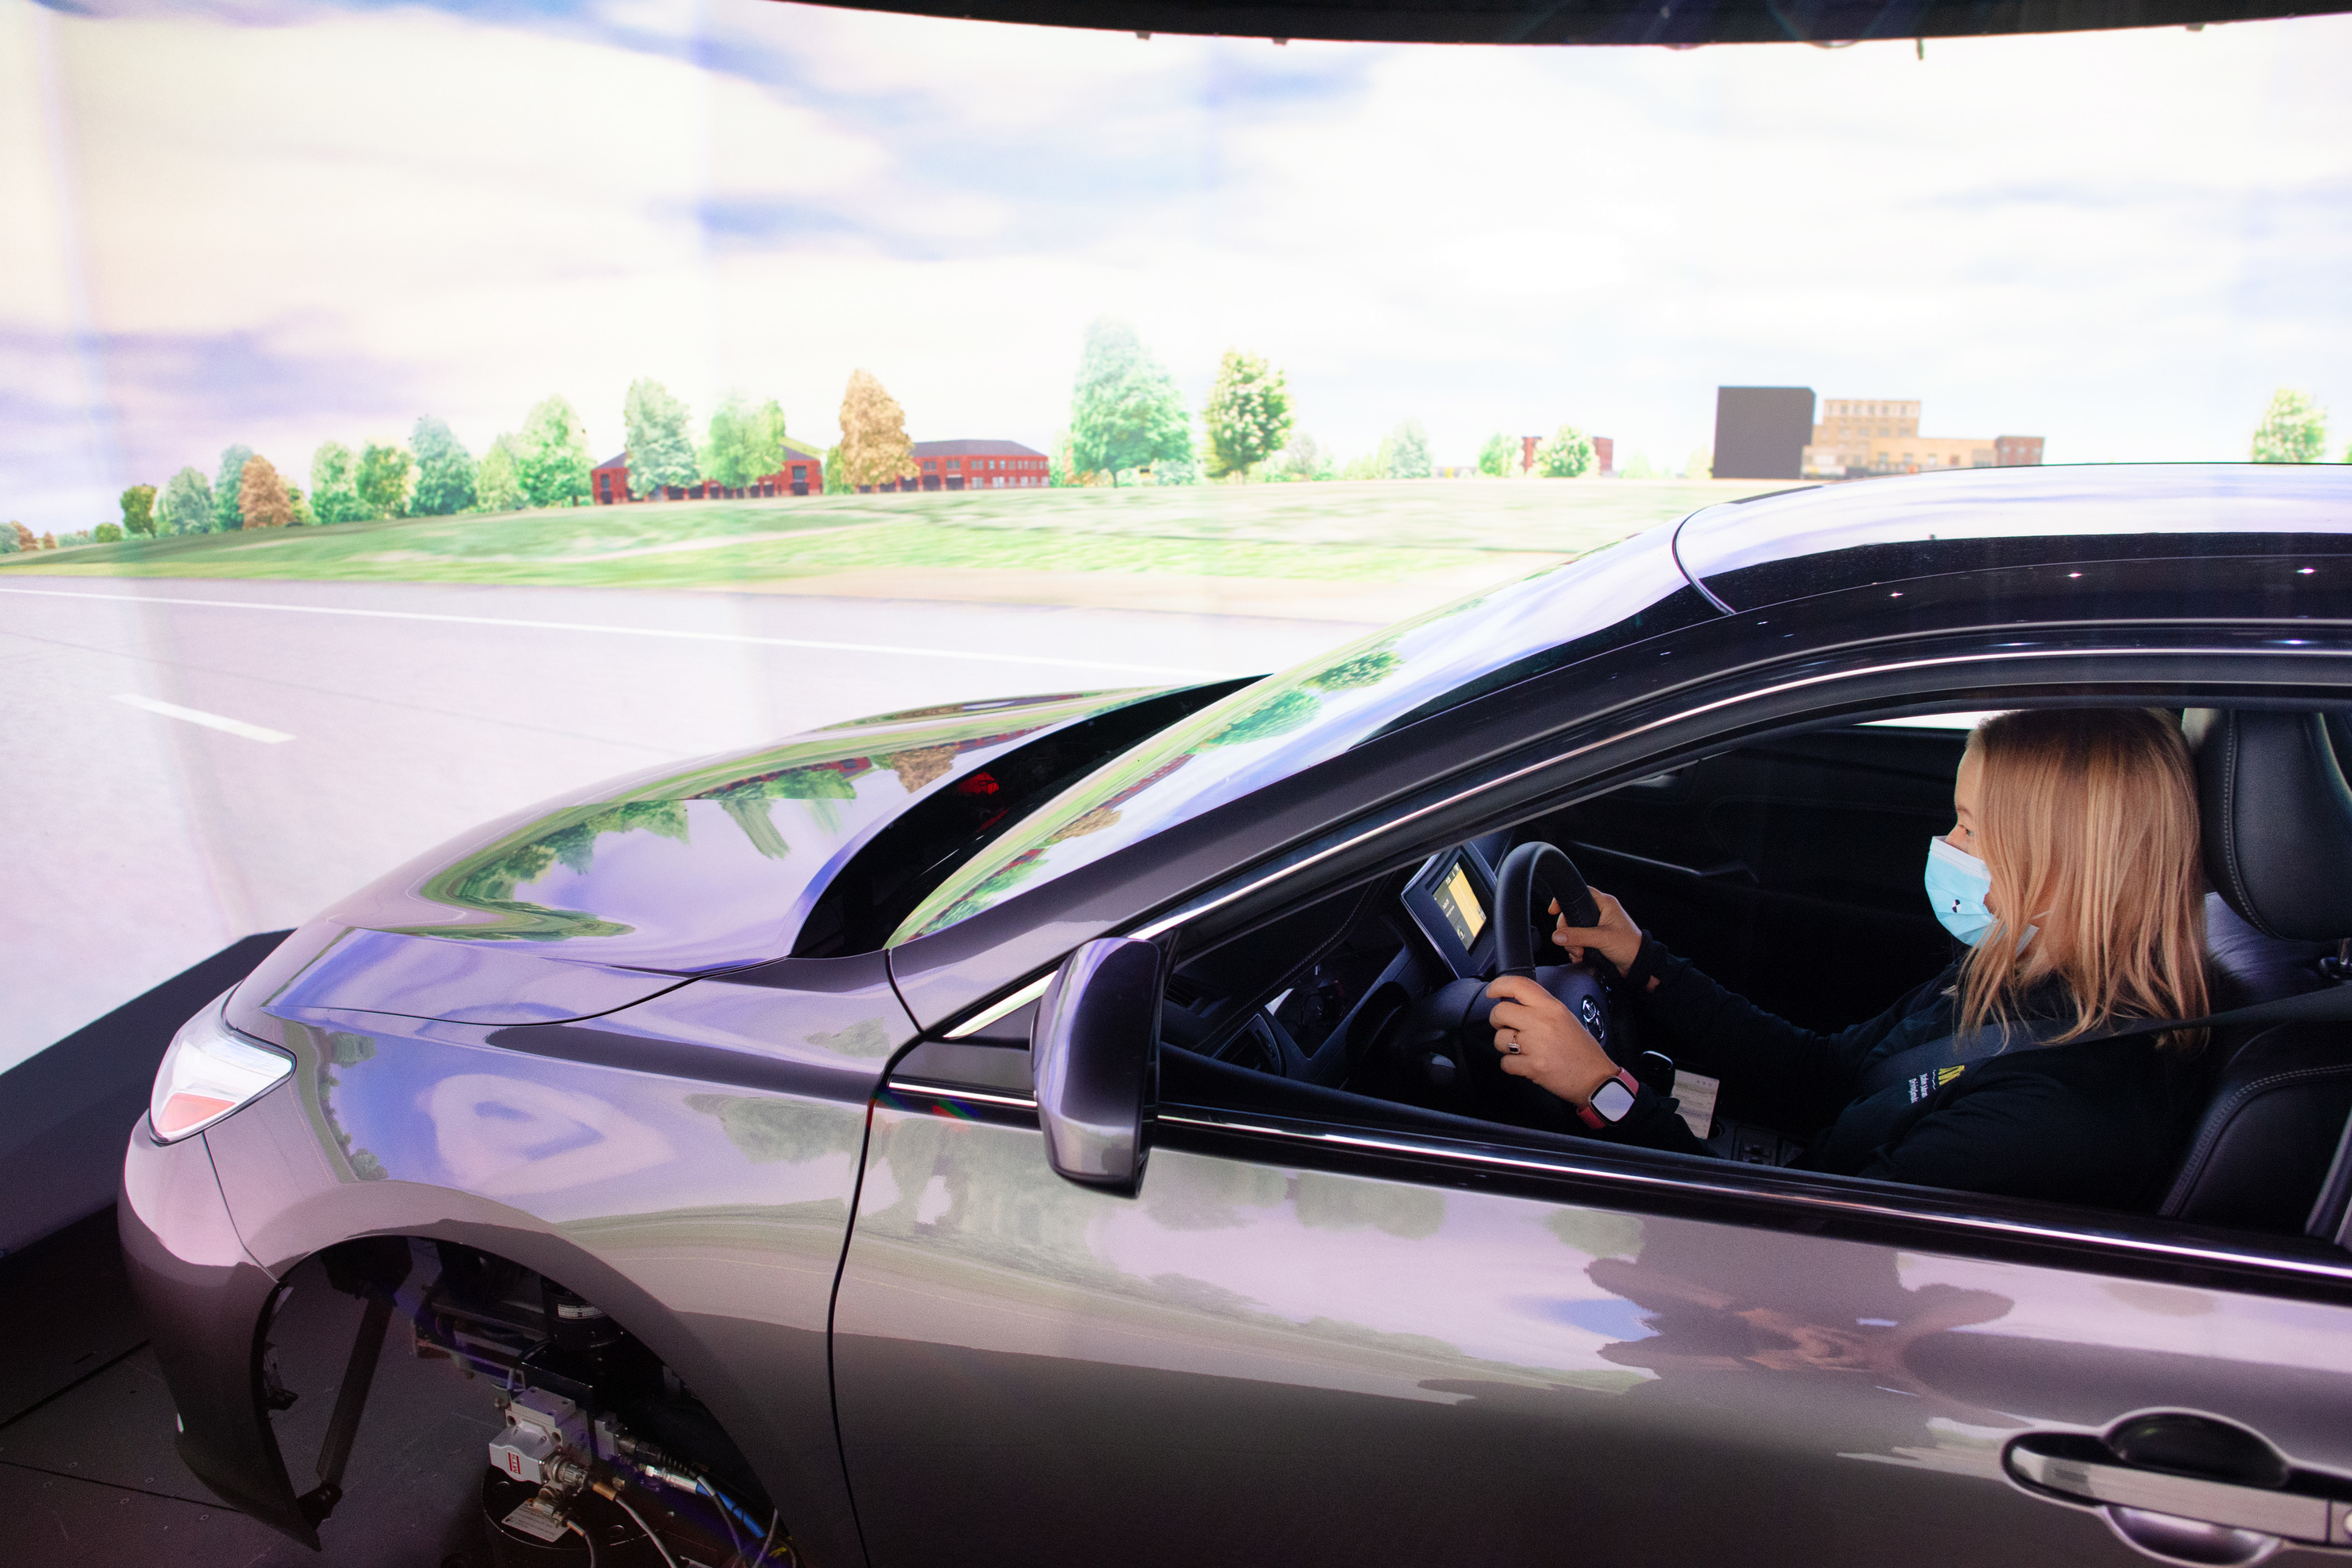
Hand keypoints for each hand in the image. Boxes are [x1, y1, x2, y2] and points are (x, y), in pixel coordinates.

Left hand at [1485, 975, 1620, 1106]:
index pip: (1518, 985)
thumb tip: (1515, 1004)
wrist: (1596, 1080)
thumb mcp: (1565, 1017)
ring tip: (1522, 1050)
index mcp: (1551, 1007)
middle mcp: (1541, 1022)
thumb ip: (1541, 1008)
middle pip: (1499, 1012)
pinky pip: (1505, 1062)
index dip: (1498, 986)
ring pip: (1499, 1039)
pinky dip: (1511, 1065)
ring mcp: (1536, 1044)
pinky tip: (1525, 1064)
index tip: (1491, 992)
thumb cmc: (1583, 1050)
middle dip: (1498, 1021)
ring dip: (1504, 1046)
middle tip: (1508, 1027)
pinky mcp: (1532, 1066)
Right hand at [1549, 888, 1645, 981]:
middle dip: (1568, 932)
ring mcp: (1596, 927)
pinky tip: (1580, 957)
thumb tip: (1558, 936)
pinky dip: (1576, 950)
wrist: (1639, 964)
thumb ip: (1579, 936)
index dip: (1565, 900)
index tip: (1553, 910)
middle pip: (1572, 915)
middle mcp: (1600, 913)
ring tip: (1580, 954)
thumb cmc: (1629, 946)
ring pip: (1573, 930)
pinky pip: (1578, 941)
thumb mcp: (1602, 938)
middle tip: (1573, 944)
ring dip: (1572, 944)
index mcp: (1605, 904)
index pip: (1580, 893)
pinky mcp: (1595, 939)